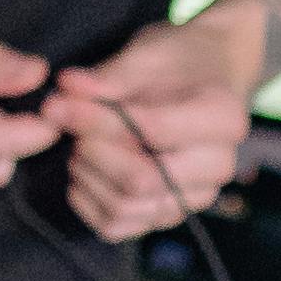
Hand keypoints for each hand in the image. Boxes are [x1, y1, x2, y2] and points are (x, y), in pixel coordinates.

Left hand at [47, 1, 268, 240]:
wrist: (206, 76)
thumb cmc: (178, 61)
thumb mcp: (146, 54)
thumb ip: (106, 79)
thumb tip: (62, 94)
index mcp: (223, 118)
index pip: (151, 132)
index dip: (96, 120)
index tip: (56, 104)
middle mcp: (218, 165)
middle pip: (140, 179)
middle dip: (92, 151)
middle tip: (68, 123)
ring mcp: (195, 196)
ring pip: (125, 207)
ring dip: (87, 175)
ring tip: (78, 142)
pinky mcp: (169, 214)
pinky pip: (117, 226)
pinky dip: (87, 202)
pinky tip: (82, 171)